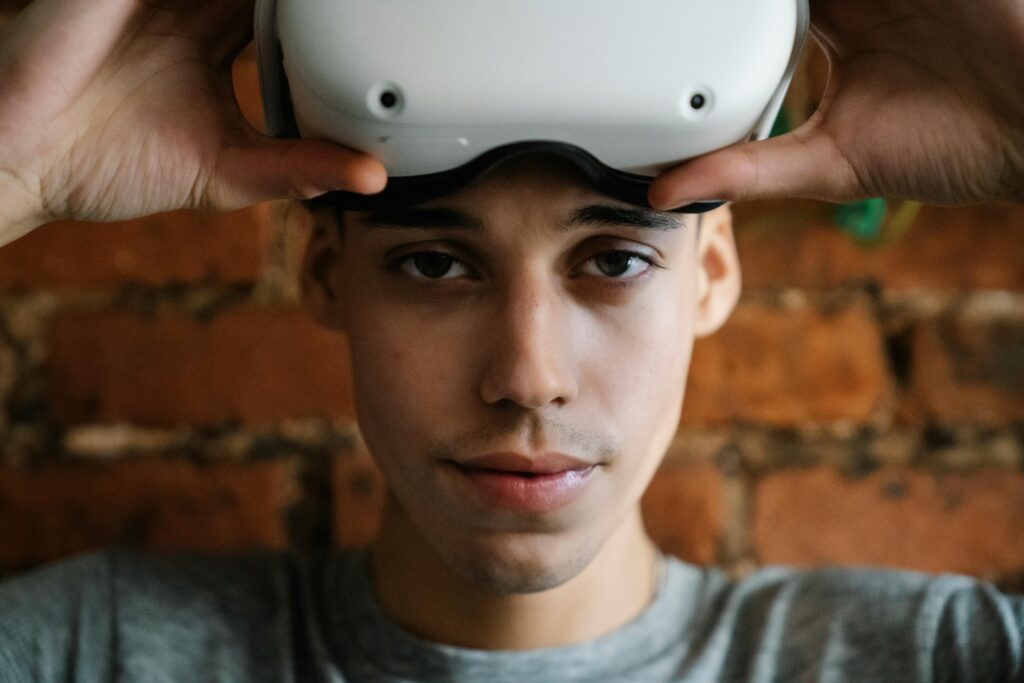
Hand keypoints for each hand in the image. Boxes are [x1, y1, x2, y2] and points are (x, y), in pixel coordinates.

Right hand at [0, 0, 385, 244]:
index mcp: (213, 41)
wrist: (24, 164)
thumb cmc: (112, 165)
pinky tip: (278, 0)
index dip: (326, 17)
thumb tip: (371, 176)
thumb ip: (297, 169)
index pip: (285, 14)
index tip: (379, 21)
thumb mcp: (227, 171)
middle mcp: (188, 6)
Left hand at [649, 0, 1023, 208]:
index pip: (756, 3)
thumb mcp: (828, 164)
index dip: (718, 11)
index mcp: (834, 25)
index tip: (666, 15)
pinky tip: (812, 2)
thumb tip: (664, 194)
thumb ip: (747, 172)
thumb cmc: (946, 147)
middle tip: (675, 1)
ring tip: (722, 0)